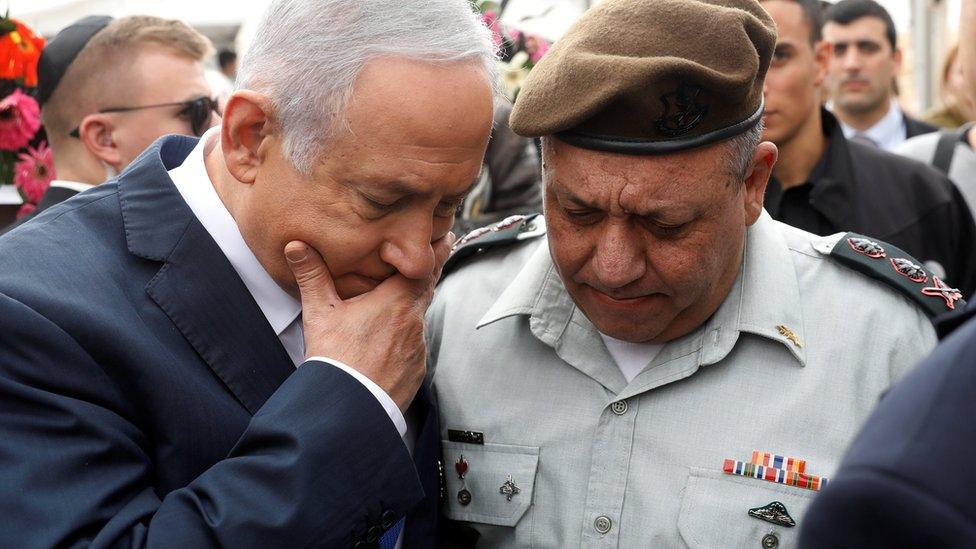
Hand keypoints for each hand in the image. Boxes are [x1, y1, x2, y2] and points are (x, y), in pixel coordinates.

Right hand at [283, 234, 452, 411]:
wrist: (347, 408)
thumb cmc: (334, 359)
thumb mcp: (319, 313)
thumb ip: (312, 276)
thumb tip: (296, 247)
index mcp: (396, 302)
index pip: (425, 268)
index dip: (435, 251)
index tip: (444, 235)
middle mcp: (413, 323)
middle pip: (426, 291)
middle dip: (427, 275)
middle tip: (435, 256)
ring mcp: (418, 349)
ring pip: (418, 320)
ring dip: (411, 310)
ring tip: (400, 303)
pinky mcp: (416, 371)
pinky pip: (415, 347)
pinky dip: (406, 339)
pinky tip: (390, 342)